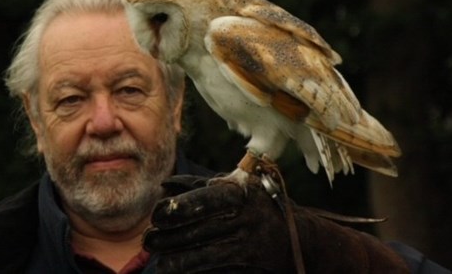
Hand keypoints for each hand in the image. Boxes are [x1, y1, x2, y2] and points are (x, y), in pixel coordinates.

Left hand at [144, 174, 408, 272]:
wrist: (303, 241)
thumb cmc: (262, 206)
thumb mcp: (237, 189)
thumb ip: (199, 186)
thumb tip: (165, 186)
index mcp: (241, 195)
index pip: (204, 200)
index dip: (177, 208)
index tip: (156, 213)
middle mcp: (246, 220)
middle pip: (198, 229)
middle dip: (169, 236)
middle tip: (148, 238)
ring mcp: (248, 246)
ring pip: (204, 254)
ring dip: (176, 258)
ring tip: (158, 258)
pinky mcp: (247, 266)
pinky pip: (215, 270)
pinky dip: (193, 271)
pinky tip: (176, 270)